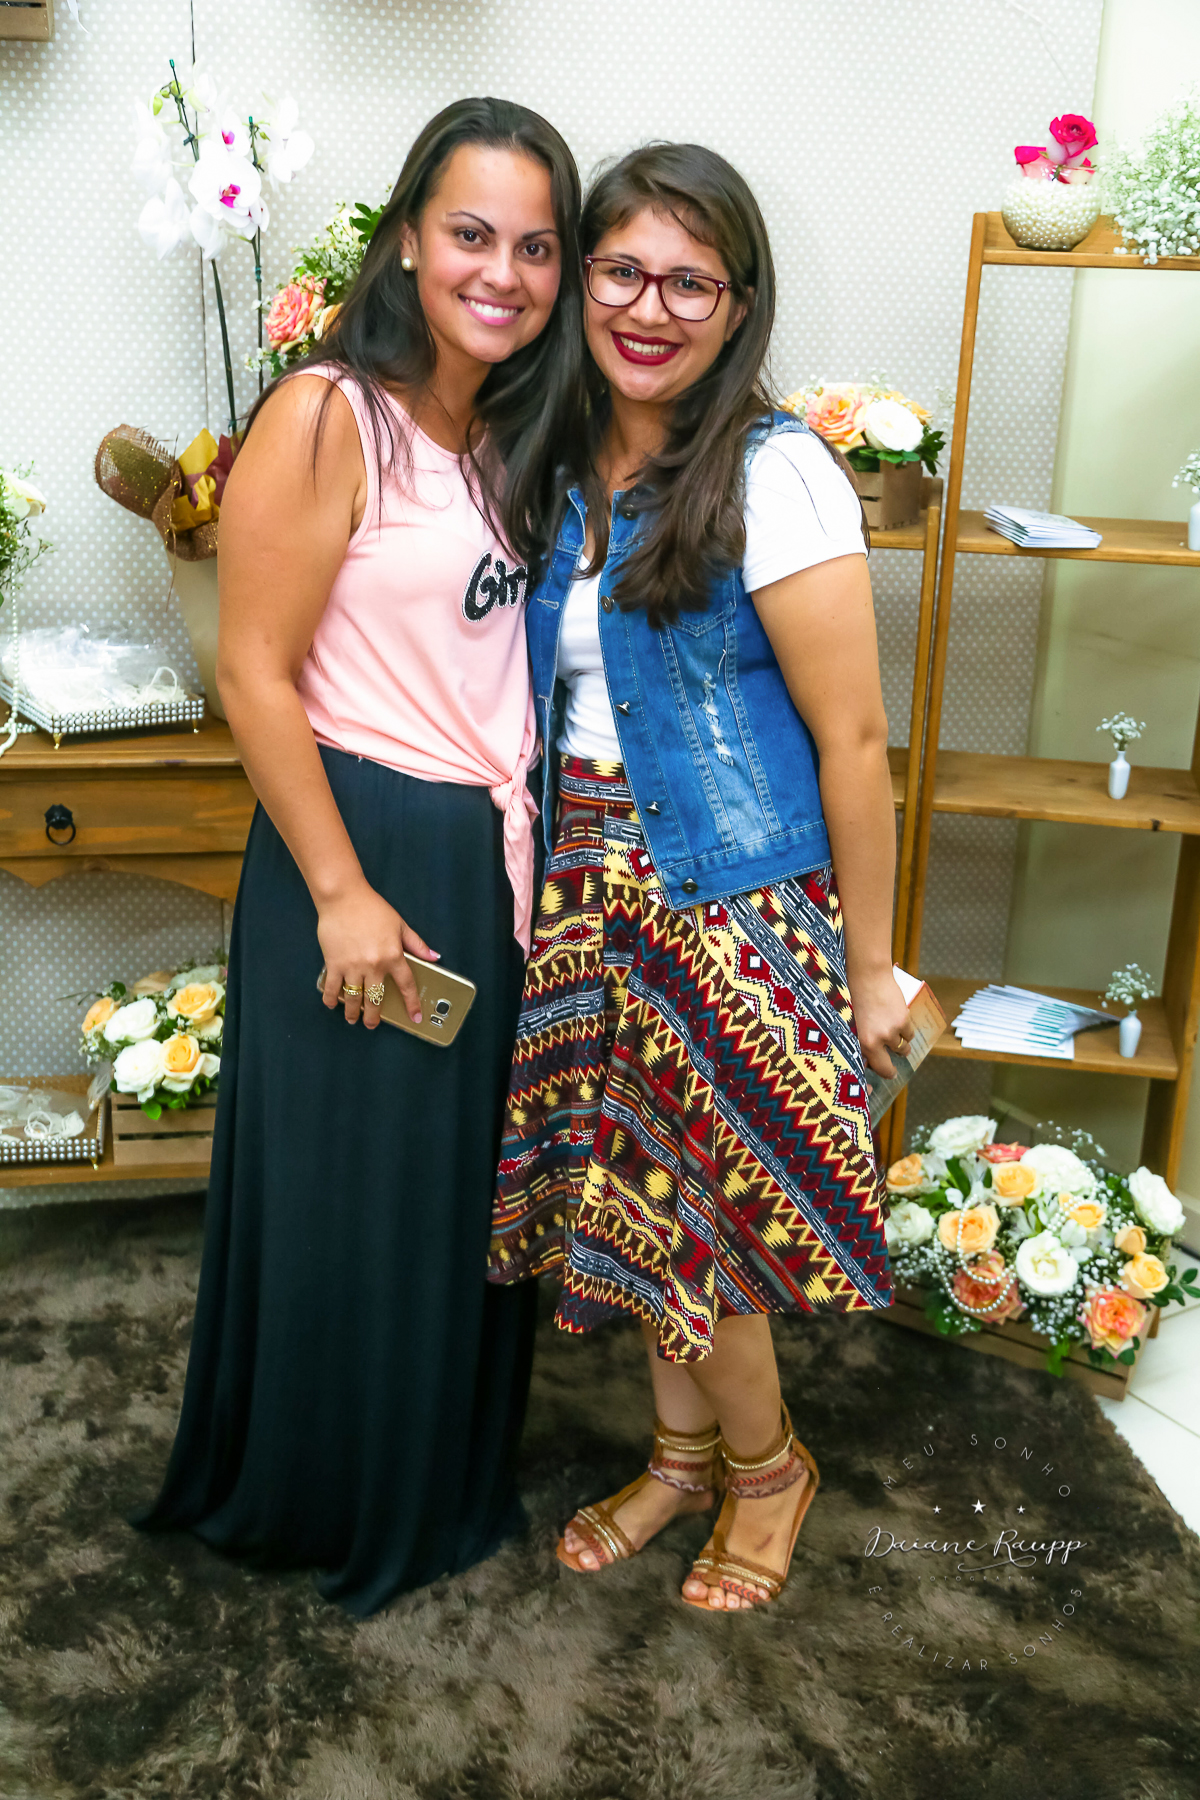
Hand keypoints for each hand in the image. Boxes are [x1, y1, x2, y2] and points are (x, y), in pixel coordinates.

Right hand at [317, 879, 438, 1028]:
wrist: (343, 897)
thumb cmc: (372, 908)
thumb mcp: (400, 924)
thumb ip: (417, 944)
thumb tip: (434, 957)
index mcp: (393, 956)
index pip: (406, 986)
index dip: (412, 1003)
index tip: (415, 1017)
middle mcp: (374, 965)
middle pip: (375, 999)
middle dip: (374, 1017)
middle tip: (372, 1024)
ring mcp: (353, 966)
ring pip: (354, 998)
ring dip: (353, 1012)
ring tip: (353, 1019)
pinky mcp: (334, 963)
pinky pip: (333, 987)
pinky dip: (332, 999)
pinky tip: (332, 1005)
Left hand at [848, 965, 913, 1079]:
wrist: (867, 976)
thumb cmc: (855, 997)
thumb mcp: (851, 1023)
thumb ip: (859, 1041)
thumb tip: (867, 1060)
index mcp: (856, 1043)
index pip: (867, 1069)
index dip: (874, 1074)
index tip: (881, 1076)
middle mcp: (872, 1042)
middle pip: (886, 1068)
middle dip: (890, 1072)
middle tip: (892, 1072)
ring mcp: (889, 1033)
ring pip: (901, 1049)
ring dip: (901, 1046)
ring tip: (894, 1036)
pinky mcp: (902, 1023)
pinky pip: (910, 1035)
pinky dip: (907, 1030)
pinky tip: (899, 1021)